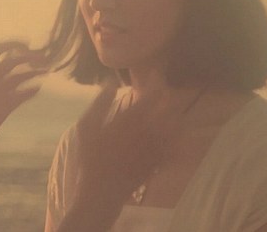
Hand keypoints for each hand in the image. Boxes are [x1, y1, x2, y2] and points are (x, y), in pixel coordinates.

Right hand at [64, 80, 179, 229]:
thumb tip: (110, 82)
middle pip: (166, 111)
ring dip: (176, 117)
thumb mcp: (86, 127)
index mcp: (128, 121)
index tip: (157, 74)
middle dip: (168, 99)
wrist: (102, 191)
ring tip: (175, 110)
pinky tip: (180, 135)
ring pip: (174, 128)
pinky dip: (180, 140)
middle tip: (167, 91)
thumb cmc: (90, 157)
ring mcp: (154, 148)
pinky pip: (175, 148)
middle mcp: (145, 132)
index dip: (155, 84)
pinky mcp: (158, 163)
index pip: (149, 98)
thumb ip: (99, 103)